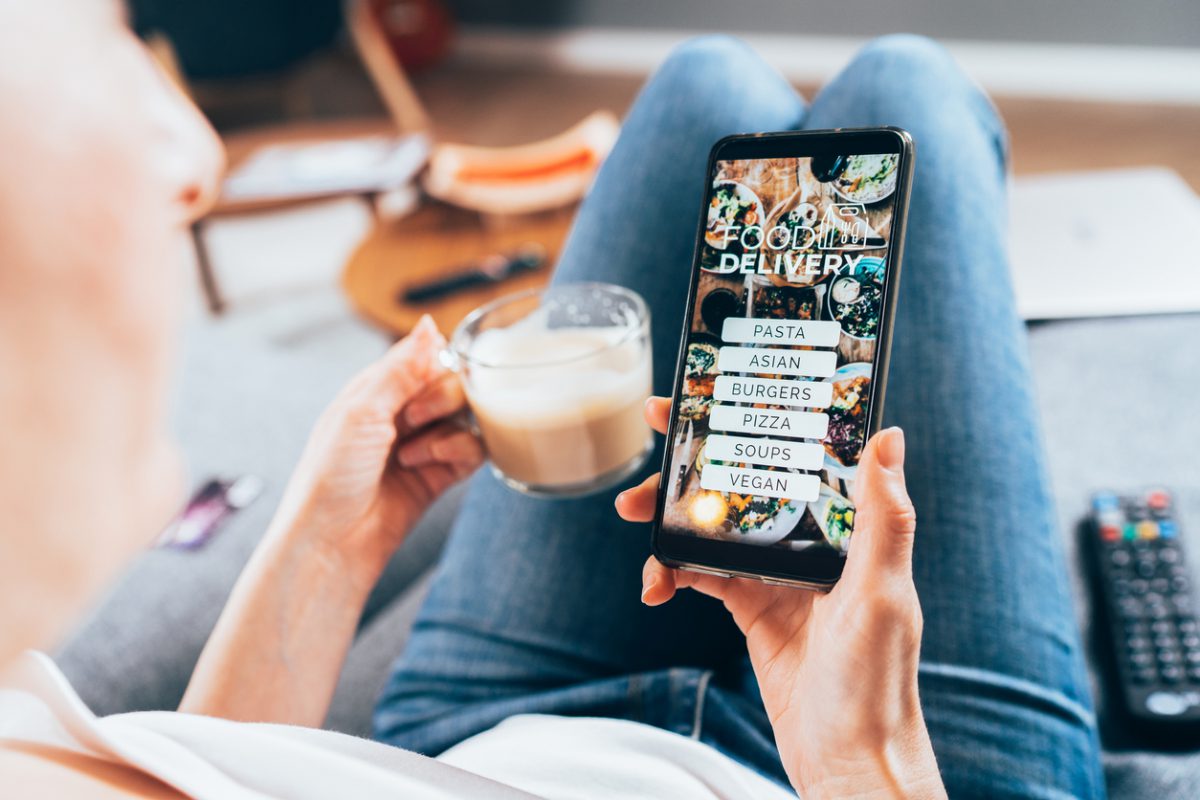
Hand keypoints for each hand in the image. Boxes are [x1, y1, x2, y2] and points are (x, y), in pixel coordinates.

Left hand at [269, 316, 483, 583]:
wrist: (332, 540)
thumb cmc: (331, 473)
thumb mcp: (362, 410)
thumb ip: (402, 368)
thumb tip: (429, 324)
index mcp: (378, 389)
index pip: (425, 356)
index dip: (434, 363)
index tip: (426, 377)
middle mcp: (402, 414)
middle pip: (453, 384)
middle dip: (441, 398)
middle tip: (414, 420)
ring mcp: (424, 444)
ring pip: (467, 417)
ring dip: (446, 429)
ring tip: (413, 452)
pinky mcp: (440, 475)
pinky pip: (473, 450)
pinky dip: (458, 453)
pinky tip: (429, 465)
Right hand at [616, 398, 944, 798]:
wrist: (847, 759)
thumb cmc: (876, 681)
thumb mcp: (882, 593)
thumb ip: (886, 517)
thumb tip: (889, 435)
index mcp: (849, 527)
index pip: (798, 452)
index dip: (757, 415)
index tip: (715, 387)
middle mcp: (813, 541)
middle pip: (746, 481)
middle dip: (696, 457)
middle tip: (653, 433)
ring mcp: (779, 574)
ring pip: (715, 525)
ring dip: (671, 517)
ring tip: (632, 516)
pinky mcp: (753, 608)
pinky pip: (702, 575)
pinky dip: (672, 574)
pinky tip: (653, 585)